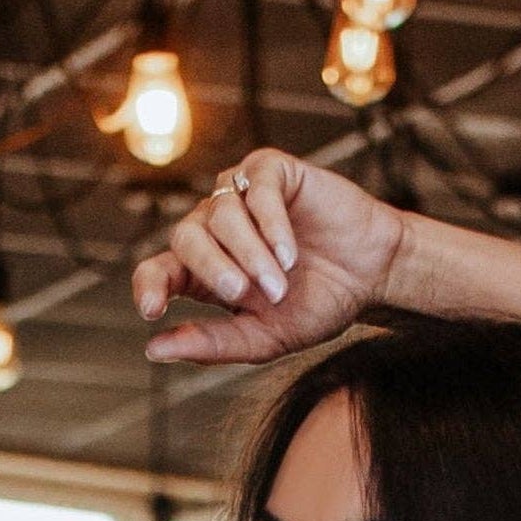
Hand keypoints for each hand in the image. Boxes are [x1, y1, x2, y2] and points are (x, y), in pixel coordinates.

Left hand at [133, 149, 406, 366]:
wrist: (370, 275)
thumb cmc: (317, 305)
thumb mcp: (263, 337)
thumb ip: (212, 343)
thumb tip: (154, 350)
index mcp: (204, 270)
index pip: (159, 270)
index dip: (149, 286)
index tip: (153, 311)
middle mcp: (214, 227)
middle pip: (185, 238)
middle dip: (211, 268)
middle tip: (240, 294)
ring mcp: (240, 194)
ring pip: (220, 215)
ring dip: (249, 254)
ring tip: (280, 284)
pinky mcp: (270, 170)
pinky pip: (256, 189)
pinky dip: (270, 225)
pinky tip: (290, 254)